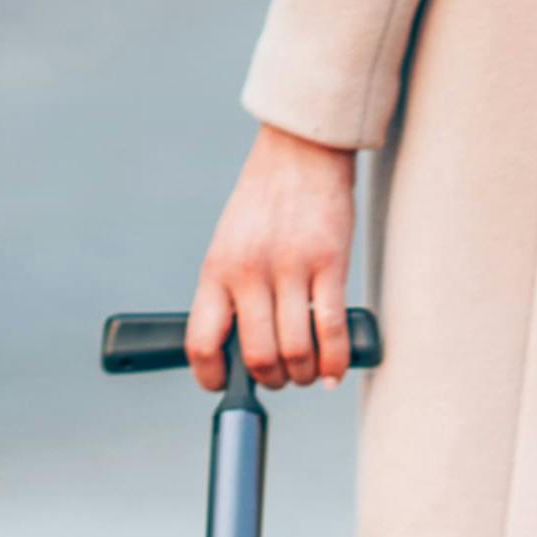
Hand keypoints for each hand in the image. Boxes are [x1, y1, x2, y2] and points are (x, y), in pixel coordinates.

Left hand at [188, 123, 356, 391]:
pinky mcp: (329, 263)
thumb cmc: (266, 204)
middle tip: (282, 377)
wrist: (301, 152)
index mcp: (217, 270)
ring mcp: (290, 267)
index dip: (212, 376)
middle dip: (272, 381)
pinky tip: (333, 372)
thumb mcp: (230, 246)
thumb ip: (231, 293)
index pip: (202, 341)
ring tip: (308, 372)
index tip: (225, 385)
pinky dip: (334, 362)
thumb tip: (242, 349)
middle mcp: (249, 271)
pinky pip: (331, 329)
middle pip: (257, 357)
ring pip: (295, 351)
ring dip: (303, 374)